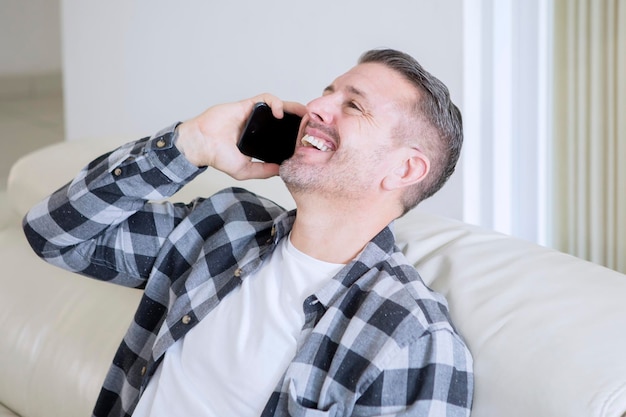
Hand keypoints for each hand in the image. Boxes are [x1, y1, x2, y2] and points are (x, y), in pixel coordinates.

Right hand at [176, 94, 305, 179]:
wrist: (202, 144)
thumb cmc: (218, 156)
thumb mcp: (245, 170)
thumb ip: (263, 171)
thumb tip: (281, 170)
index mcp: (259, 139)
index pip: (281, 133)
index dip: (295, 134)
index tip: (307, 138)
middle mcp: (258, 125)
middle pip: (284, 118)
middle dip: (299, 118)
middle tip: (313, 123)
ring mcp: (253, 115)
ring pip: (278, 106)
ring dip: (293, 107)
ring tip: (304, 114)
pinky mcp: (246, 105)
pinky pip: (265, 99)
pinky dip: (275, 103)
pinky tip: (279, 113)